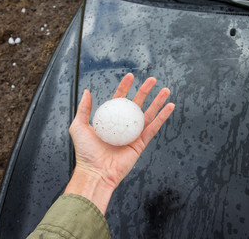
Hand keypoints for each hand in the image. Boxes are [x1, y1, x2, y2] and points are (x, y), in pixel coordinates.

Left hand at [64, 73, 174, 213]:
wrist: (95, 172)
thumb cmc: (85, 152)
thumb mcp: (79, 126)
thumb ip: (83, 109)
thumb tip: (87, 91)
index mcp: (109, 121)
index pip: (119, 100)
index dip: (125, 87)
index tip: (130, 76)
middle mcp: (122, 126)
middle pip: (136, 105)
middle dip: (145, 91)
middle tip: (152, 79)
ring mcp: (132, 135)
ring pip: (148, 115)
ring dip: (158, 102)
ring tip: (166, 90)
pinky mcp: (141, 144)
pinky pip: (153, 128)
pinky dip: (162, 117)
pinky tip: (169, 106)